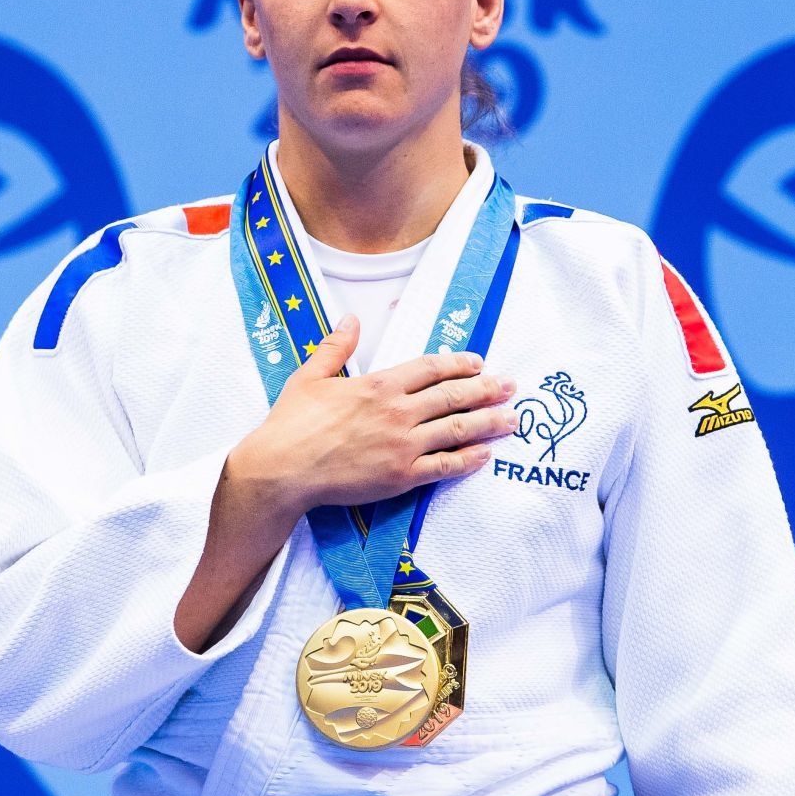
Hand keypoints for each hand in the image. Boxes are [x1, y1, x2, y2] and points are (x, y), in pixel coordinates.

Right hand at [226, 314, 516, 523]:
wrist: (283, 469)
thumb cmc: (292, 423)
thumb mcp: (310, 376)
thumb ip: (336, 346)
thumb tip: (351, 319)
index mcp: (379, 385)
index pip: (430, 368)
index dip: (458, 364)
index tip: (478, 362)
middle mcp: (397, 412)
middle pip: (453, 396)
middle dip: (486, 390)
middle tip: (510, 386)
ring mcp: (403, 446)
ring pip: (457, 430)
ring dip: (488, 423)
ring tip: (512, 419)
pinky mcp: (401, 477)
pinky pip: (445, 466)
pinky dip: (468, 460)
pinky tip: (485, 455)